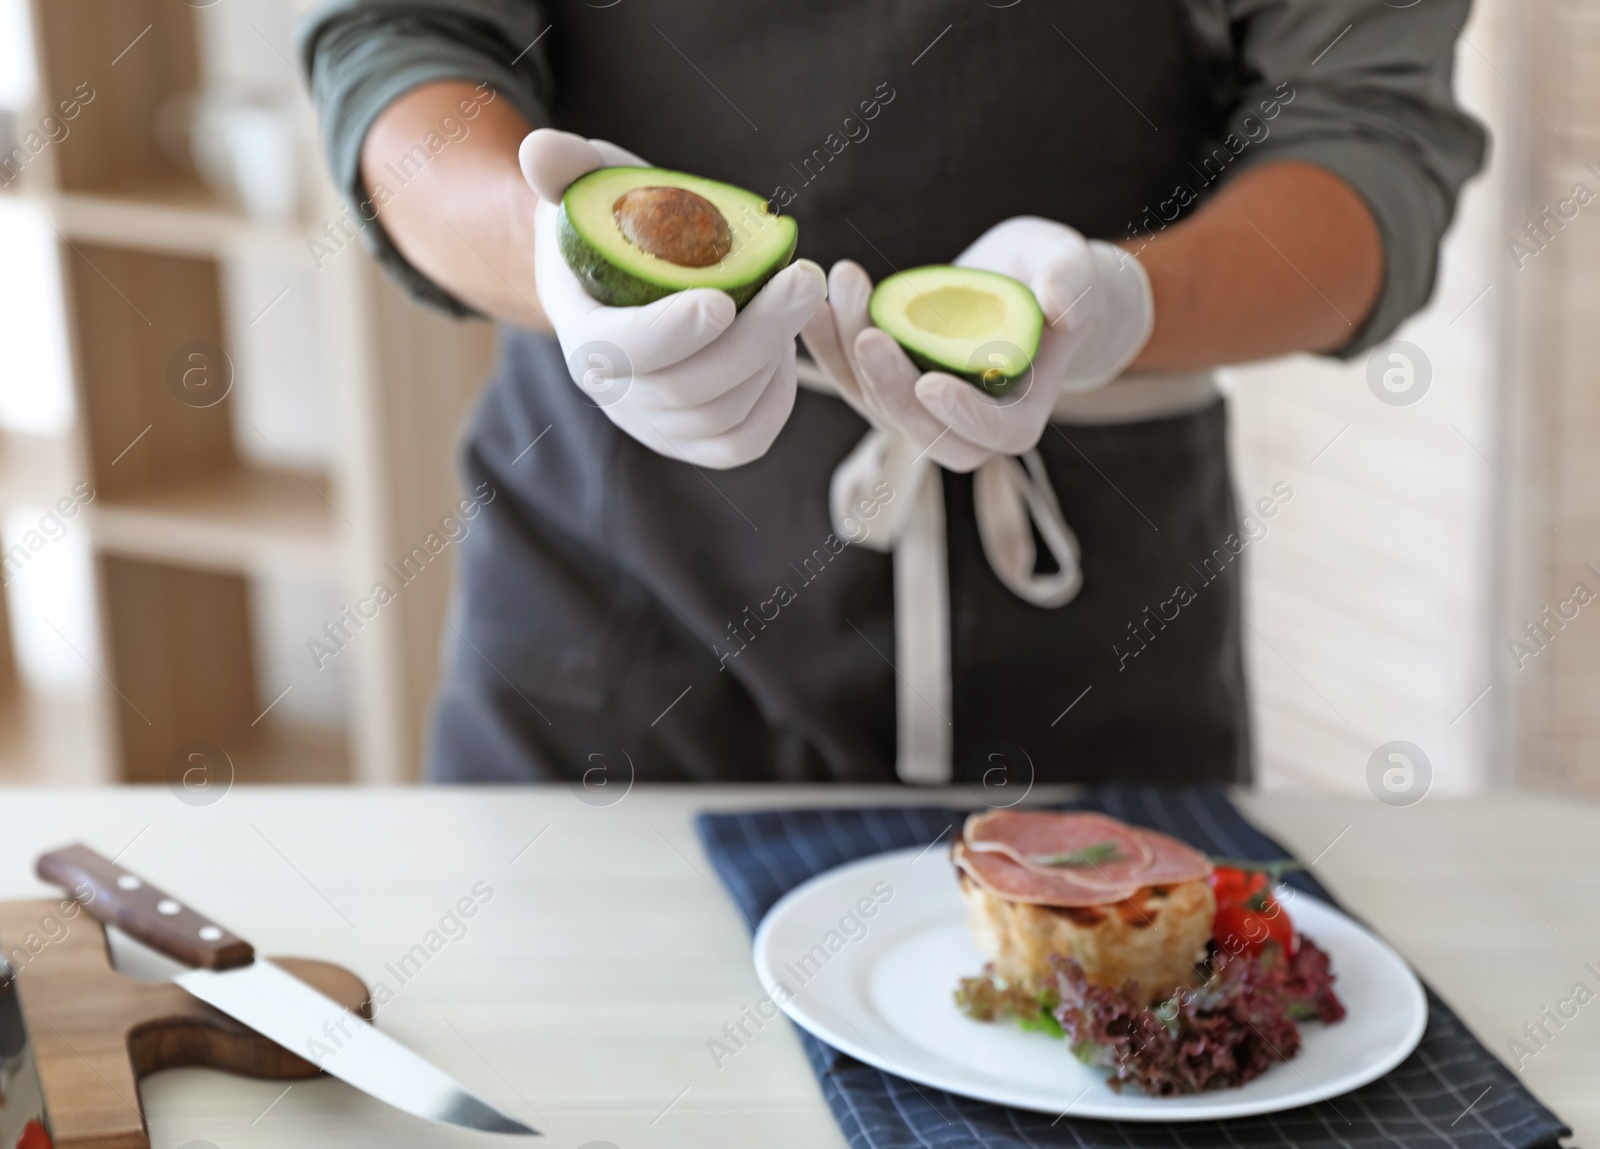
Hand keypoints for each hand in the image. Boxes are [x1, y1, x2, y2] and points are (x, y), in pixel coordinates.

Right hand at [521, 128, 825, 469]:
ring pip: (724, 417)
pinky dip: (776, 399)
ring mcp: (654, 424)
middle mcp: (614, 394)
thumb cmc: (616, 224)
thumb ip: (566, 168)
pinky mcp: (694, 440)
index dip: (671, 332)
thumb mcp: (591, 188)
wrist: (626, 278)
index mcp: (583, 335)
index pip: (621, 350)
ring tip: (796, 297)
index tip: (722, 298)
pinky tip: (788, 347)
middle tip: (805, 278)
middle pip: (687, 388)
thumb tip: (540, 149)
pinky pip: (743, 441)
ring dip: (773, 358)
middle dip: (755, 336)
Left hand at [802, 217, 1151, 464]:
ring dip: (851, 353)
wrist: (1017, 276)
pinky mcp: (887, 386)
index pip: (994, 434)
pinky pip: (850, 376)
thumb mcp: (1070, 264)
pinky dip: (828, 343)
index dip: (964, 416)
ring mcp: (920, 411)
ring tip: (844, 288)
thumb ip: (1072, 281)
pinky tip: (816, 302)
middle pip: (923, 429)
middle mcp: (966, 427)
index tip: (932, 381)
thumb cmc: (1051, 273)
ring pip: (877, 402)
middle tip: (869, 334)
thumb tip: (1061, 306)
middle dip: (892, 386)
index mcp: (1020, 414)